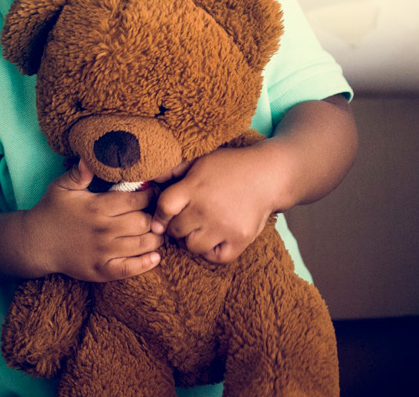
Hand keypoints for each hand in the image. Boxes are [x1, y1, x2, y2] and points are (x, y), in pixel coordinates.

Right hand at [19, 160, 166, 281]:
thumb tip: (90, 156)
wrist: (36, 243)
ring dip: (156, 238)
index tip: (155, 192)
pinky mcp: (102, 271)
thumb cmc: (51, 211)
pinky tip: (155, 256)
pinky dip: (146, 263)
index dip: (150, 195)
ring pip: (142, 245)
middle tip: (161, 212)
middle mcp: (103, 230)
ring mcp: (103, 252)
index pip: (135, 200)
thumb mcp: (61, 187)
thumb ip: (79, 172)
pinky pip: (130, 269)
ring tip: (159, 231)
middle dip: (156, 216)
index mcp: (96, 207)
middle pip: (143, 222)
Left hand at [152, 144, 295, 264]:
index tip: (162, 219)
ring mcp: (224, 226)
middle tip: (187, 220)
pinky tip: (214, 239)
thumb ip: (174, 171)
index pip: (164, 208)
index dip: (159, 216)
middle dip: (177, 226)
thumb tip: (150, 182)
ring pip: (192, 246)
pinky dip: (212, 252)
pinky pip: (216, 258)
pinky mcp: (240, 239)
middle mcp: (206, 209)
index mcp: (194, 187)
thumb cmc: (230, 167)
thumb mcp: (200, 161)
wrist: (268, 175)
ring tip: (201, 229)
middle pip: (176, 230)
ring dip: (193, 240)